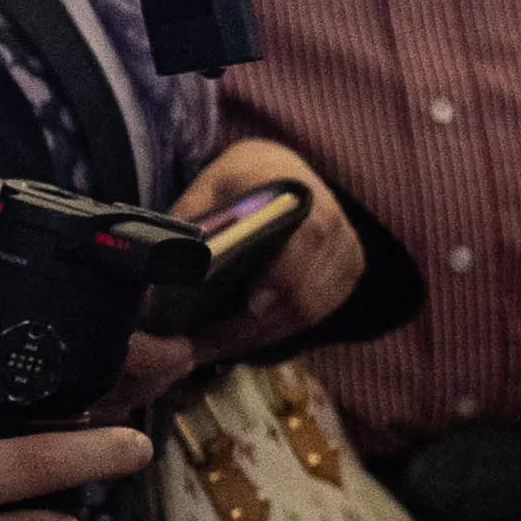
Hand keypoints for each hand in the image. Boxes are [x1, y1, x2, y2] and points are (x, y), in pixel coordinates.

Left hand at [176, 138, 367, 365]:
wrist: (281, 172)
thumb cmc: (238, 183)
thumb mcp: (207, 190)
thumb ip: (194, 223)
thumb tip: (171, 270)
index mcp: (298, 193)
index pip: (306, 237)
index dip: (282, 275)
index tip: (250, 306)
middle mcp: (334, 222)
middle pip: (303, 289)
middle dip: (250, 325)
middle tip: (202, 346)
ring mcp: (347, 251)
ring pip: (307, 311)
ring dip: (258, 336)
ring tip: (211, 348)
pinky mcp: (349, 273)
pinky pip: (315, 315)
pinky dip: (274, 331)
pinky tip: (239, 338)